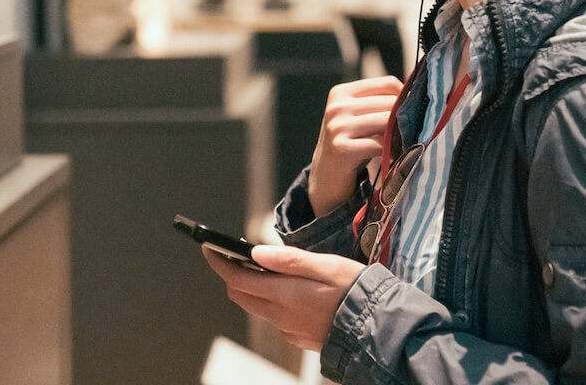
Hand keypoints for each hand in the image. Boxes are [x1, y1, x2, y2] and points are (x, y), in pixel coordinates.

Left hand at [203, 245, 365, 350]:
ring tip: (262, 267)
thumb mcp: (325, 265)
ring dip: (251, 288)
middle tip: (234, 255)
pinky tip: (287, 288)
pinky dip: (270, 300)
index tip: (208, 248)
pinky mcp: (298, 337)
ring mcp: (288, 329)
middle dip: (231, 275)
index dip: (218, 263)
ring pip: (256, 307)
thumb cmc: (355, 290)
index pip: (237, 279)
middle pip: (240, 295)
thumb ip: (288, 260)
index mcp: (284, 294)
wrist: (377, 327)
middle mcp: (281, 316)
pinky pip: (274, 317)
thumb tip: (255, 253)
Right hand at [308, 76, 402, 215]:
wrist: (324, 178)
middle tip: (416, 130)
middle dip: (405, 117)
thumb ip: (379, 104)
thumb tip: (416, 95)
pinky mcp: (342, 148)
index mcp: (341, 92)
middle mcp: (337, 106)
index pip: (387, 83)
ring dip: (400, 134)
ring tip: (405, 142)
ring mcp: (337, 127)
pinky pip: (379, 145)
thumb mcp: (358, 118)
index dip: (406, 96)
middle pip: (389, 102)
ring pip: (386, 121)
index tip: (413, 112)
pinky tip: (394, 156)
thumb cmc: (349, 145)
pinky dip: (391, 150)